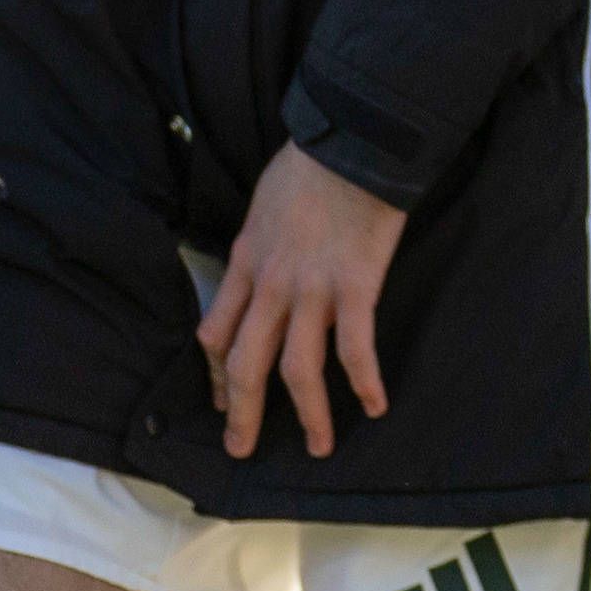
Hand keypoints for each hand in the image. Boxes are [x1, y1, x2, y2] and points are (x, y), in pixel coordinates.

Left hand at [197, 142, 409, 458]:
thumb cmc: (312, 163)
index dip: (217, 374)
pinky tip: (375, 405)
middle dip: (242, 414)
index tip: (224, 396)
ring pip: (298, 370)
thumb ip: (260, 241)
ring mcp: (313, 291)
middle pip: (246, 365)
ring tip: (318, 445)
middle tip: (242, 448)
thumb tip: (263, 261)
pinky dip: (365, 382)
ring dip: (307, 414)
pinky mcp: (356, 288)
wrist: (353, 142)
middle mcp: (271, 287)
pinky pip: (356, 349)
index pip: (216, 333)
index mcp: (245, 263)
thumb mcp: (263, 204)